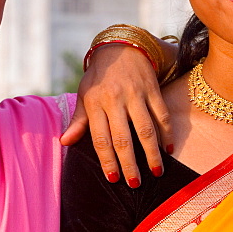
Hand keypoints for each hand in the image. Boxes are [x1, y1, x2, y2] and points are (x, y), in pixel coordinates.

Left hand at [60, 43, 174, 185]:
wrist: (120, 48)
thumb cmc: (98, 78)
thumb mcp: (84, 95)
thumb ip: (78, 121)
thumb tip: (64, 142)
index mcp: (95, 103)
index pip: (100, 138)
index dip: (107, 160)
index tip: (113, 178)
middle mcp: (115, 100)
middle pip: (123, 138)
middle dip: (129, 164)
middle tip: (134, 183)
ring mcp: (136, 94)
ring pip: (145, 129)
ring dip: (152, 153)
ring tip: (156, 171)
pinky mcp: (152, 90)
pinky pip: (161, 115)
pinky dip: (167, 133)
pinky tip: (168, 149)